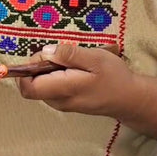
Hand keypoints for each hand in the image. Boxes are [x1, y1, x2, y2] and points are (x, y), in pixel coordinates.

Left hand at [18, 44, 134, 117]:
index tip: (45, 55)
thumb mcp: (95, 58)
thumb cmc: (114, 77)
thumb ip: (68, 54)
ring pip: (40, 85)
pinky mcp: (66, 102)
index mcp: (63, 90)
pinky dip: (55, 76)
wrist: (129, 99)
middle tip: (62, 56)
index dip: (27, 69)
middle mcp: (57, 101)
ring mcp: (61, 104)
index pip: (28, 87)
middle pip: (32, 84)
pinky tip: (73, 70)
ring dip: (48, 70)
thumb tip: (45, 52)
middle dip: (39, 66)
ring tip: (72, 63)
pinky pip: (50, 87)